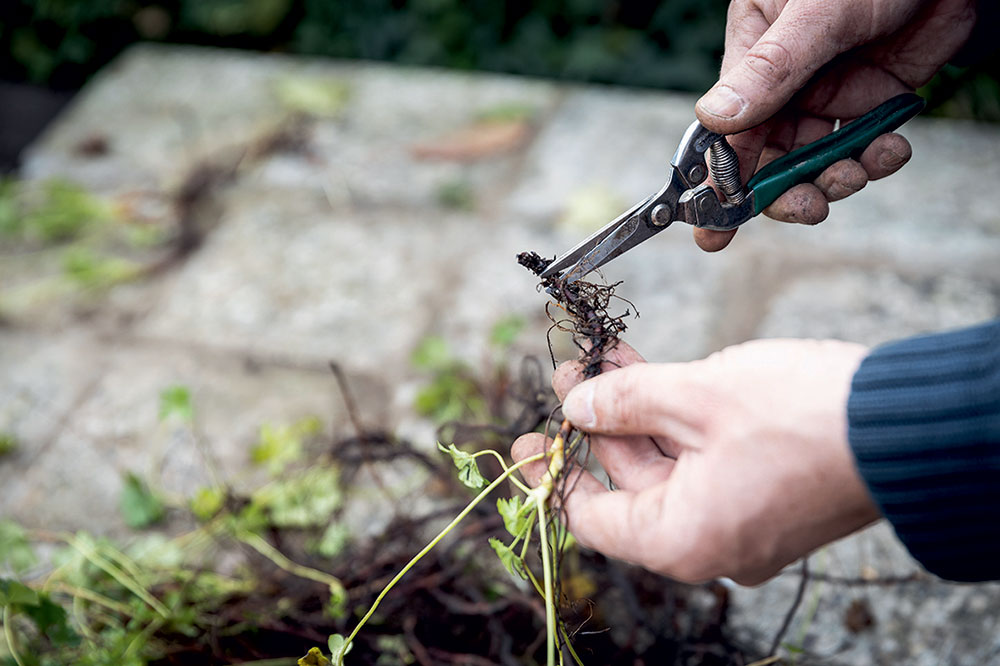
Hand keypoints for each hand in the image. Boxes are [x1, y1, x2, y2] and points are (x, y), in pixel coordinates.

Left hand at [511, 339, 877, 584]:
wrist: (904, 422)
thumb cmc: (803, 416)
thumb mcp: (696, 395)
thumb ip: (626, 401)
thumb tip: (580, 407)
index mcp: (683, 539)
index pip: (592, 518)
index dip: (550, 474)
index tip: (522, 439)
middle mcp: (708, 541)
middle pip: (630, 482)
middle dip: (597, 421)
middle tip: (570, 372)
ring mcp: (739, 518)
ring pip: (667, 462)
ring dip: (634, 409)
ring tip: (603, 357)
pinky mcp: (763, 492)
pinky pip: (702, 459)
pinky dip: (674, 418)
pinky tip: (648, 370)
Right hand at [693, 0, 975, 250]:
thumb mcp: (817, 15)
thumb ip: (768, 70)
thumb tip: (713, 119)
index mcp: (754, 48)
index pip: (729, 126)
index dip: (722, 176)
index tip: (717, 222)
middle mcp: (785, 79)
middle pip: (770, 153)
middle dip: (785, 190)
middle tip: (808, 208)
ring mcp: (829, 91)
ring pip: (816, 158)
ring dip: (835, 178)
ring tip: (858, 173)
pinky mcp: (873, 99)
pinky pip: (863, 146)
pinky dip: (877, 159)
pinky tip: (891, 150)